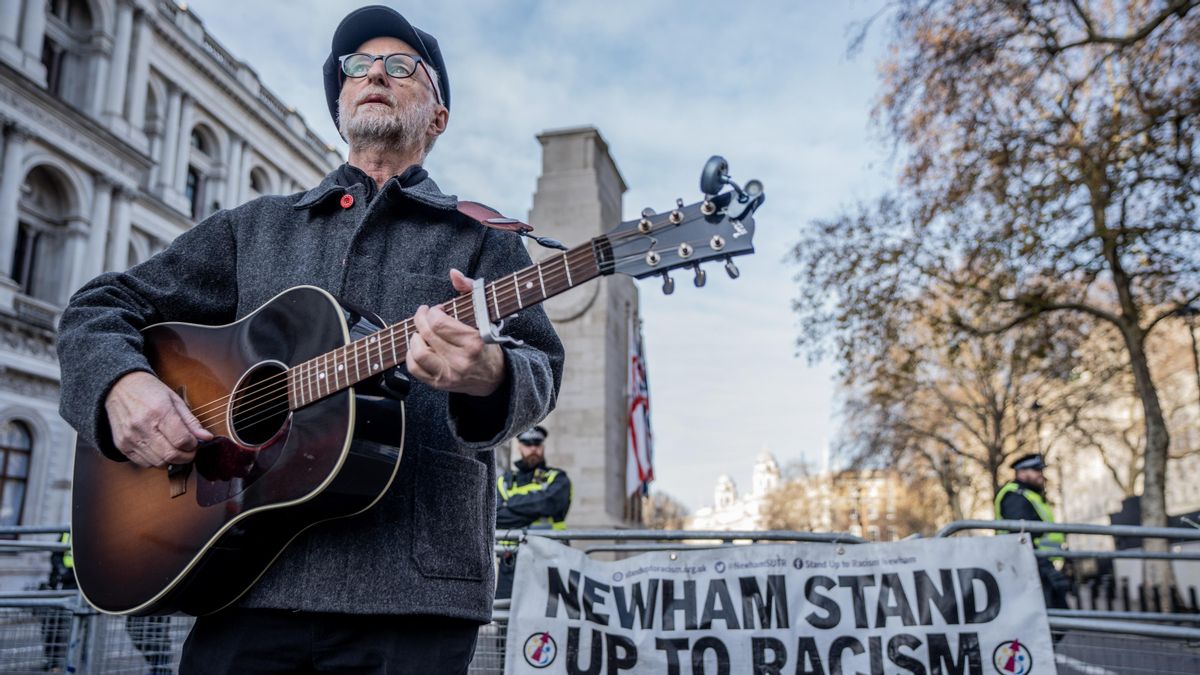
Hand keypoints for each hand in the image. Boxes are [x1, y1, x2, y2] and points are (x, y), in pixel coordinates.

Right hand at [104, 371, 212, 466]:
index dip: (193, 445)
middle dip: (186, 457)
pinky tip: (160, 449)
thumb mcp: (175, 400)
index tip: (195, 442)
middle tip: (189, 450)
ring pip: (158, 462)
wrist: (120, 387)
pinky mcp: (122, 445)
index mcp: (159, 411)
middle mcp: (143, 426)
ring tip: (175, 448)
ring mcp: (130, 437)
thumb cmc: (150, 391)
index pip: (182, 440)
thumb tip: (207, 438)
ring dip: (171, 460)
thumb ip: (191, 421)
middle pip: (171, 455)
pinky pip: (144, 463)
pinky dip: (156, 460)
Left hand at [406, 269, 506, 395]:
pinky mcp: (440, 384)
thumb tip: (453, 273)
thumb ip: (470, 290)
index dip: (432, 312)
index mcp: (473, 342)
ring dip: (415, 337)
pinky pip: (415, 369)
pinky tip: (419, 347)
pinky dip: (411, 355)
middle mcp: (460, 360)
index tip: (437, 310)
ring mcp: (449, 374)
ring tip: (421, 332)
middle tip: (423, 314)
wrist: (495, 377)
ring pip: (418, 352)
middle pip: (427, 334)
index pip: (439, 322)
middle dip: (420, 319)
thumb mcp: (485, 314)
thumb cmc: (488, 343)